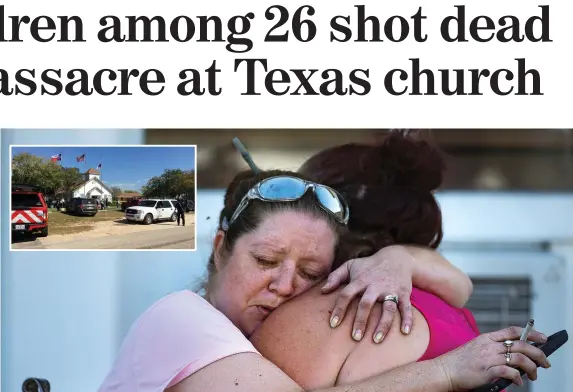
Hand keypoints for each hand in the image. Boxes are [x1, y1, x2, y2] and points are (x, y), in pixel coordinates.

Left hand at [321, 245, 414, 342]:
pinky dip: (407, 319)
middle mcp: (375, 286)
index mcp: (360, 280)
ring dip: (383, 324)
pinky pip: (406, 307)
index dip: (339, 309)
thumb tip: (322, 290)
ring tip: (376, 340)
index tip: (333, 324)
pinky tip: (405, 332)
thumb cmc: (369, 265)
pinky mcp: (404, 293)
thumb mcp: (350, 266)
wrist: (397, 257)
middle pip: (366, 304)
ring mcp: (390, 290)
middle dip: (360, 321)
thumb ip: (335, 277)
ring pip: (387, 309)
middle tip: (355, 337)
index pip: (346, 295)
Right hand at [435, 326, 549, 390]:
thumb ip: (492, 347)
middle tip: (545, 362)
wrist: (444, 370)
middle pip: (520, 345)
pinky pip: (508, 372)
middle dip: (538, 353)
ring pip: (518, 358)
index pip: (512, 331)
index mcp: (486, 338)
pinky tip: (518, 381)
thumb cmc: (458, 361)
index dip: (530, 333)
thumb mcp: (476, 347)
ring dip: (531, 368)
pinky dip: (517, 377)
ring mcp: (488, 358)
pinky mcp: (486, 371)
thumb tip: (512, 354)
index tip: (542, 338)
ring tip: (534, 375)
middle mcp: (489, 346)